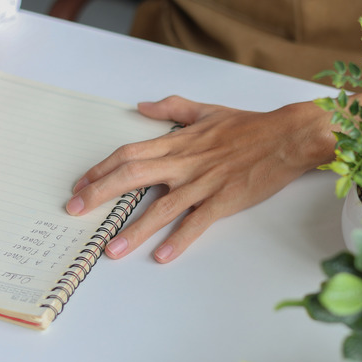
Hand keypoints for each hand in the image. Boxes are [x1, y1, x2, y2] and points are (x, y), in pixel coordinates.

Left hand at [66, 96, 335, 262]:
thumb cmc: (249, 125)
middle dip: (99, 194)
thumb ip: (173, 109)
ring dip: (134, 229)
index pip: (129, 154)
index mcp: (179, 142)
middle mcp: (185, 162)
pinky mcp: (224, 200)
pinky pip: (197, 222)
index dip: (101, 169)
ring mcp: (204, 183)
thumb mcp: (207, 111)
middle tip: (75, 212)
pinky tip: (163, 255)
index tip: (80, 184)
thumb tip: (143, 106)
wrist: (287, 136)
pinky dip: (180, 239)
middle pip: (132, 176)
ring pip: (161, 207)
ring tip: (112, 250)